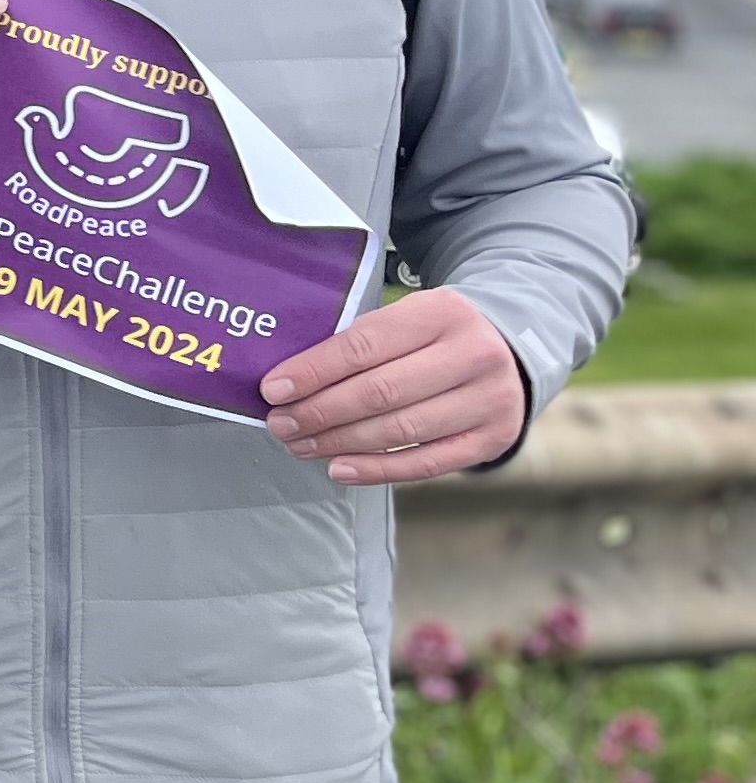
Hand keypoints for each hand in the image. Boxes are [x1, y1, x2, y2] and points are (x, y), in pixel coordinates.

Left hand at [263, 289, 527, 483]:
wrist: (510, 347)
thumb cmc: (434, 334)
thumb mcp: (406, 317)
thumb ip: (361, 342)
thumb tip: (290, 382)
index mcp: (442, 313)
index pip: (365, 346)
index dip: (314, 371)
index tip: (273, 390)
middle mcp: (473, 355)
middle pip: (381, 392)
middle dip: (320, 412)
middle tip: (280, 424)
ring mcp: (490, 400)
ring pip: (400, 430)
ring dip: (340, 443)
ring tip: (300, 445)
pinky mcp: (494, 438)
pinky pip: (426, 463)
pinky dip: (377, 469)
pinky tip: (339, 469)